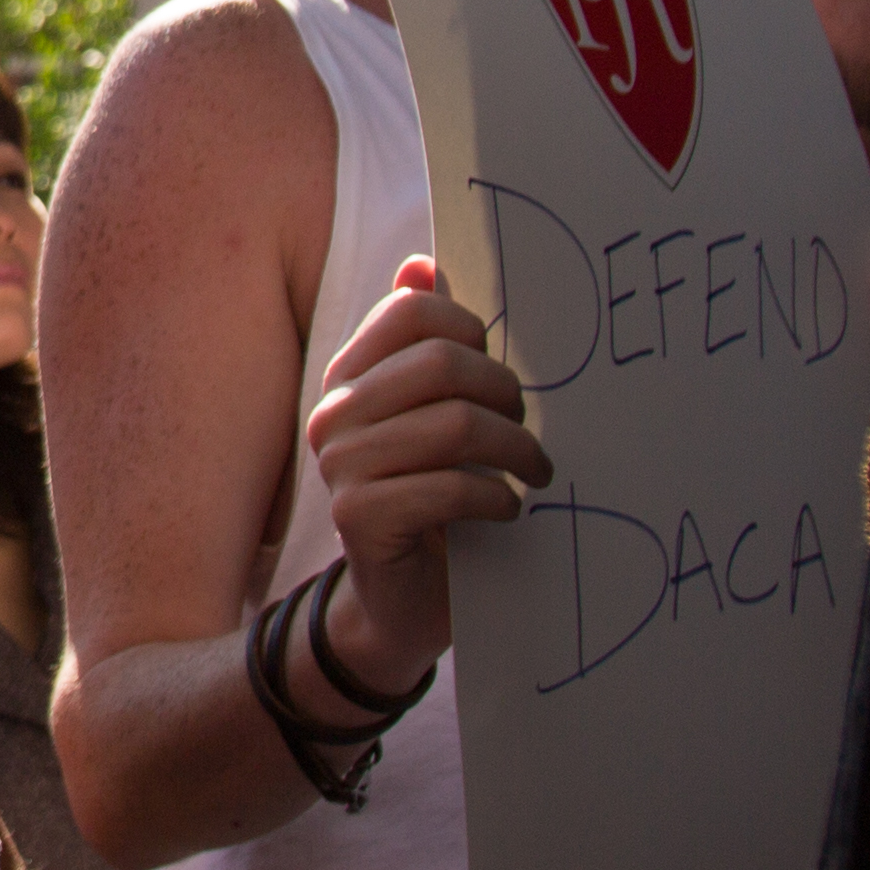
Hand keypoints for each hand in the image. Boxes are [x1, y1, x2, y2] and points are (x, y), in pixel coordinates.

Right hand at [299, 253, 548, 680]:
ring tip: (534, 472)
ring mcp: (341, 465)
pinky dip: (493, 498)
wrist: (399, 602)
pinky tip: (506, 509)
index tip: (500, 370)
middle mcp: (335, 412)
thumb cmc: (429, 502)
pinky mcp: (361, 516)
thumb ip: (427, 349)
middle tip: (528, 430)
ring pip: (454, 426)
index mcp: (351, 376)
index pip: (411, 312)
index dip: (471, 330)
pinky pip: (448, 488)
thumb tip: (423, 266)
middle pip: (442, 365)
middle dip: (505, 396)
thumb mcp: (432, 419)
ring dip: (513, 452)